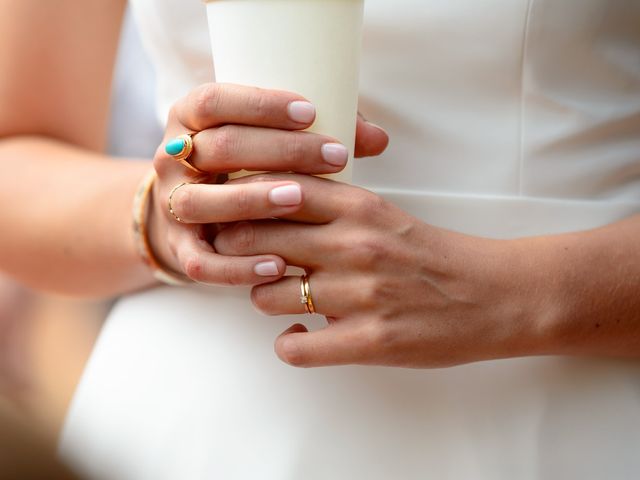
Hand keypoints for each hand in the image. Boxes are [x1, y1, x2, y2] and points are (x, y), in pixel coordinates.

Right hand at [149, 83, 388, 285]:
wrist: (193, 216)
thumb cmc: (243, 168)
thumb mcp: (266, 140)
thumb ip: (315, 134)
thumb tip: (377, 138)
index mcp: (191, 119)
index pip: (215, 101)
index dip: (261, 105)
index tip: (311, 112)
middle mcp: (175, 159)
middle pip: (218, 148)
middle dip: (280, 151)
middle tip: (335, 157)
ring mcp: (171, 205)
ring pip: (200, 202)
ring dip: (251, 200)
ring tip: (299, 200)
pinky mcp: (180, 249)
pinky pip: (200, 263)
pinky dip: (238, 266)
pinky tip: (279, 265)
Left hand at [214, 174, 541, 367]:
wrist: (492, 294)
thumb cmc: (431, 254)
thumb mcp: (382, 214)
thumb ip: (329, 208)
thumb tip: (268, 208)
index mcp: (357, 207)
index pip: (272, 191)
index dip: (239, 204)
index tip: (229, 215)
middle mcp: (353, 245)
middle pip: (255, 240)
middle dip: (236, 251)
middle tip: (241, 260)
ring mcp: (360, 294)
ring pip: (267, 295)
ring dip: (265, 299)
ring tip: (283, 300)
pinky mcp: (370, 340)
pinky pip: (295, 349)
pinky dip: (288, 344)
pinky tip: (300, 336)